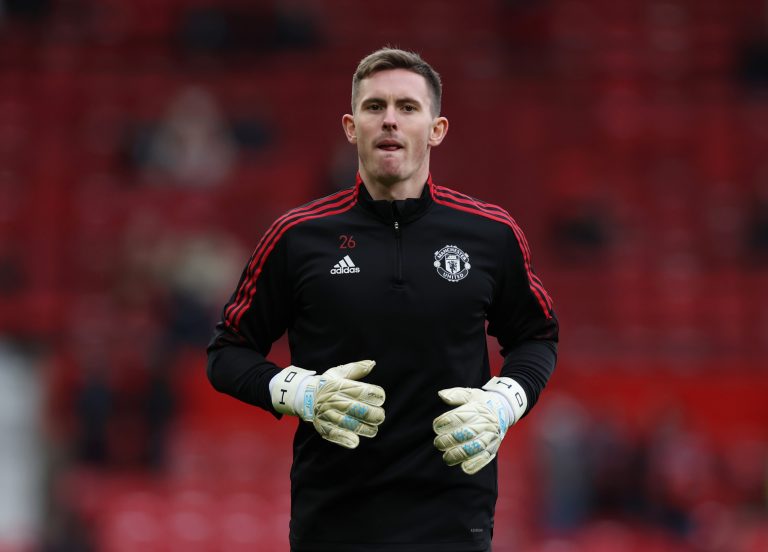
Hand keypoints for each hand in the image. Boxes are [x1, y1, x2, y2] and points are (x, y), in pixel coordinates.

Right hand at [271, 360, 385, 448]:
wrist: (304, 396)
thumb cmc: (326, 384)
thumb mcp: (338, 373)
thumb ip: (356, 369)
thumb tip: (372, 363)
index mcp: (338, 385)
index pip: (359, 390)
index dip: (373, 394)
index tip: (380, 398)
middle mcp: (333, 400)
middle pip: (355, 408)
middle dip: (371, 413)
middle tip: (380, 416)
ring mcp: (327, 414)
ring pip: (347, 423)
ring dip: (363, 428)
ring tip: (373, 429)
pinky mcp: (322, 426)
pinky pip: (334, 433)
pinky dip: (344, 438)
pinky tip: (355, 442)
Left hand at [432, 377, 526, 474]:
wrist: (503, 409)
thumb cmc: (482, 402)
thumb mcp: (470, 394)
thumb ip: (456, 394)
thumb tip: (441, 394)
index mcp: (478, 409)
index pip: (461, 416)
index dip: (447, 422)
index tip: (436, 427)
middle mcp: (486, 423)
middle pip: (468, 432)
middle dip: (451, 439)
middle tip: (438, 443)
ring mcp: (491, 436)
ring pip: (476, 447)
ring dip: (461, 454)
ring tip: (447, 458)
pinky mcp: (494, 447)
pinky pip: (486, 457)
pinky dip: (476, 464)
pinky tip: (465, 468)